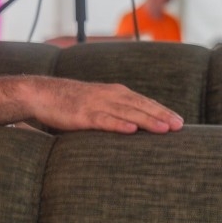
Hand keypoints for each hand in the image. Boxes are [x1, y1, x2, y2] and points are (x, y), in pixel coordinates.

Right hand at [26, 78, 183, 134]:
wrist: (42, 93)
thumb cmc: (71, 101)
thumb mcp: (98, 102)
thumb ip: (115, 109)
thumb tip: (135, 124)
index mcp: (115, 92)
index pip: (144, 101)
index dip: (162, 110)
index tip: (179, 121)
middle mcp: (109, 95)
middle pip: (140, 106)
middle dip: (161, 115)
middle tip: (179, 126)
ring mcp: (96, 104)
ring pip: (126, 113)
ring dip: (146, 120)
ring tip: (164, 129)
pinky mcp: (82, 115)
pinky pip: (103, 120)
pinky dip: (118, 124)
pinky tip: (131, 130)